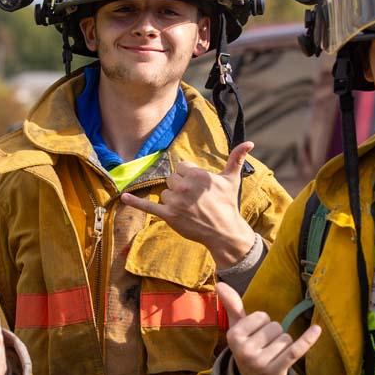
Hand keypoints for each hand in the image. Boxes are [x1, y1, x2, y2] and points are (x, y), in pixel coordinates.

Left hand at [120, 142, 255, 267]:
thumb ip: (237, 158)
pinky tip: (124, 197)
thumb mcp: (232, 179)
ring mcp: (175, 201)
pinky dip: (135, 202)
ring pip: (165, 193)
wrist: (224, 232)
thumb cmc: (228, 204)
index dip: (189, 176)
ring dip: (173, 200)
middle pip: (172, 179)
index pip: (181, 167)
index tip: (199, 188)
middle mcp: (185, 186)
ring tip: (190, 209)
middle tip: (195, 200)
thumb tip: (250, 142)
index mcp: (198, 174)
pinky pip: (148, 206)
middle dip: (181, 188)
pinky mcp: (168, 215)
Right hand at [218, 281, 320, 374]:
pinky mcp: (277, 371)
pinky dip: (307, 340)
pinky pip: (296, 350)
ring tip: (273, 355)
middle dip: (274, 335)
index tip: (256, 335)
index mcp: (233, 337)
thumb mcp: (237, 329)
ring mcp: (260, 362)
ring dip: (284, 345)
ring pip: (286, 339)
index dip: (262, 324)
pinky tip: (317, 330)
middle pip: (275, 327)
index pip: (261, 316)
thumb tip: (220, 284)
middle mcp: (244, 350)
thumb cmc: (247, 349)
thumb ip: (232, 306)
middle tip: (265, 348)